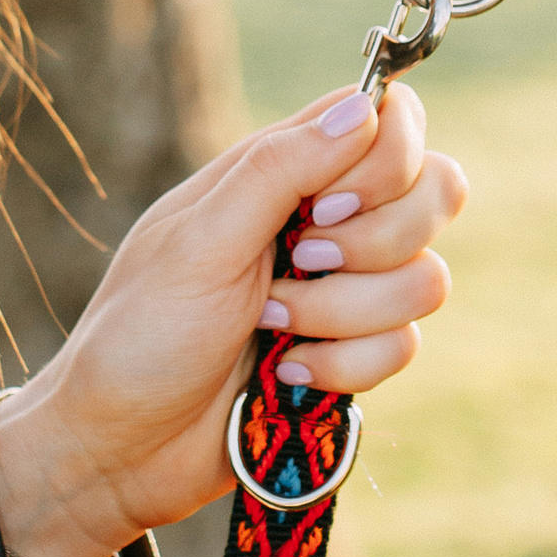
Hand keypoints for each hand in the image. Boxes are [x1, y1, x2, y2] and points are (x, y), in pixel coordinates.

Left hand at [0, 84, 466, 556]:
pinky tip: (288, 376)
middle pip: (434, 191)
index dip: (387, 157)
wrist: (122, 449)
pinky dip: (346, 367)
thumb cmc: (141, 335)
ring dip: (347, 314)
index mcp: (279, 171)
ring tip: (272, 328)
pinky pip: (405, 345)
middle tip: (296, 265)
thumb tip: (363, 107)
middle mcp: (323, 219)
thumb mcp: (200, 242)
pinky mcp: (353, 353)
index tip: (329, 205)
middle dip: (374, 244)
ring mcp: (344, 289)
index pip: (386, 118)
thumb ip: (280, 170)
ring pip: (426, 278)